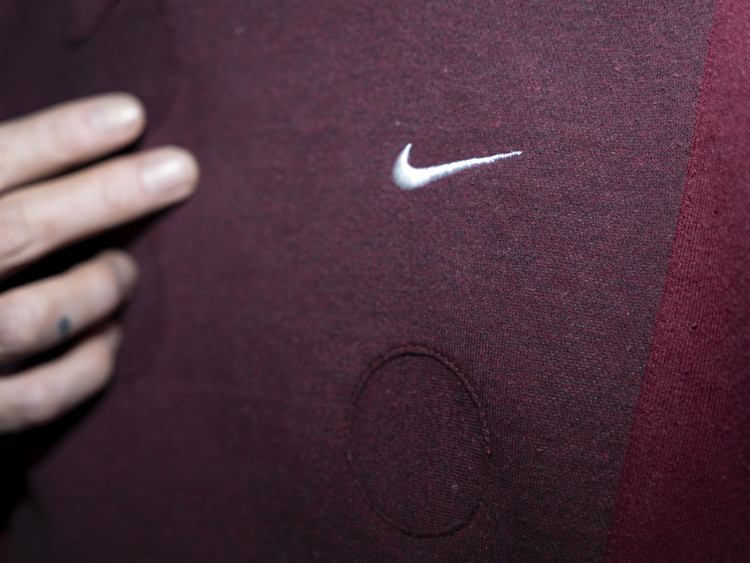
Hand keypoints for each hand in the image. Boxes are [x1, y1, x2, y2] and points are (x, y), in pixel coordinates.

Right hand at [0, 93, 197, 432]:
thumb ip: (10, 185)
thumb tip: (108, 133)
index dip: (59, 139)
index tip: (131, 116)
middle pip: (19, 231)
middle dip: (108, 197)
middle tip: (181, 171)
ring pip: (36, 317)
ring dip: (100, 286)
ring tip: (123, 269)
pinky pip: (42, 395)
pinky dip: (90, 365)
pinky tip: (109, 338)